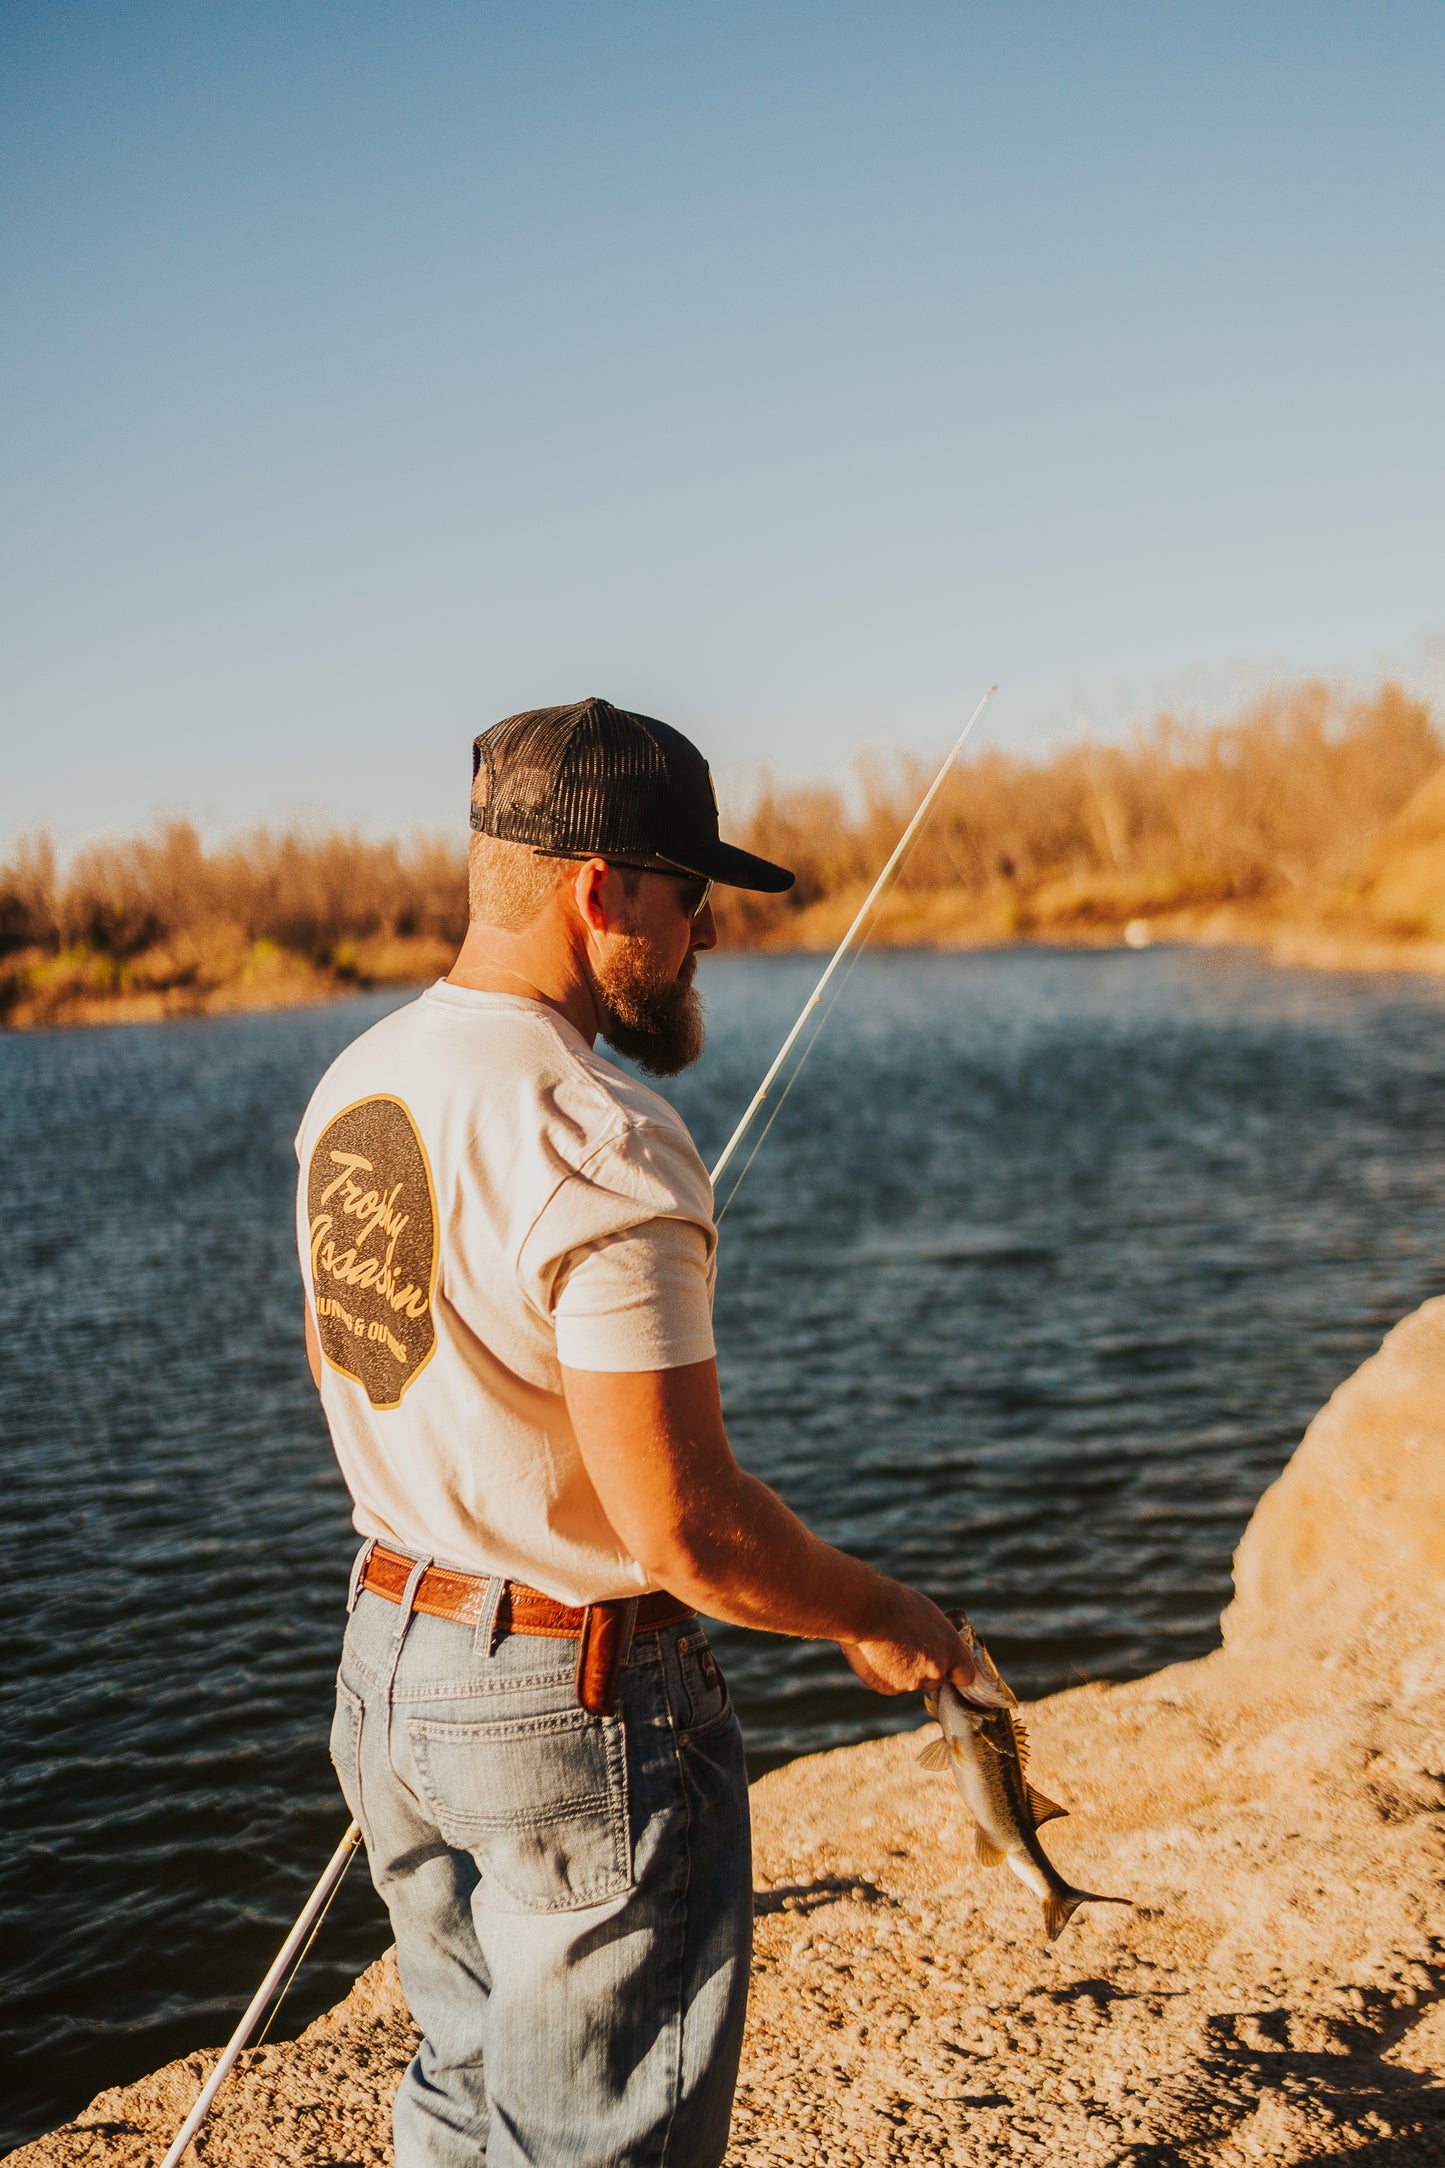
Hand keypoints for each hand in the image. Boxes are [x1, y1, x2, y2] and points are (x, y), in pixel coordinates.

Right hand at [838, 1585, 1006, 1699]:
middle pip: (936, 1681)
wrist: (866, 1610)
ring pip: (911, 1683)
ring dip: (903, 1671)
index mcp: (950, 1649)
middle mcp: (935, 1670)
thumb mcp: (929, 1616)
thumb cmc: (897, 1605)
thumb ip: (939, 1641)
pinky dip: (884, 1673)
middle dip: (926, 1671)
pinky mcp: (888, 1688)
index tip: (948, 1667)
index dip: (956, 1671)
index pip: (966, 1675)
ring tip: (888, 1645)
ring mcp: (911, 1683)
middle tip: (908, 1649)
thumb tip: (939, 1650)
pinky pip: (890, 1684)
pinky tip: (876, 1653)